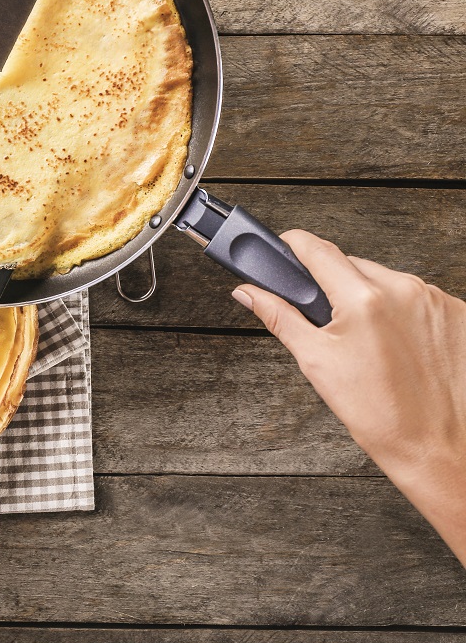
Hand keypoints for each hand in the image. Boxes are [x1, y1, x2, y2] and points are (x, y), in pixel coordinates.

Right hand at [233, 230, 465, 565]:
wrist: (435, 448)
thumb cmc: (379, 415)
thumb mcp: (316, 361)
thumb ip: (279, 316)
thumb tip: (249, 292)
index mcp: (363, 300)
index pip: (317, 249)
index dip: (293, 245)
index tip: (284, 247)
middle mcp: (405, 291)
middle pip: (353, 266)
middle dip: (334, 285)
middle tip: (329, 322)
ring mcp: (436, 301)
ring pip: (387, 282)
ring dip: (371, 299)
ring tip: (370, 344)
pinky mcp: (458, 313)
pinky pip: (419, 298)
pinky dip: (404, 313)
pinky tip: (399, 347)